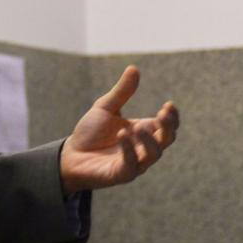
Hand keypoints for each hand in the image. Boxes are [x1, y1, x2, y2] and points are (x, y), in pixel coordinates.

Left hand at [59, 66, 178, 193]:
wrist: (70, 154)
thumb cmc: (91, 132)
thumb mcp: (105, 107)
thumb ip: (122, 92)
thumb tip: (134, 68)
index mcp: (143, 131)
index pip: (167, 126)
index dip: (172, 117)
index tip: (168, 105)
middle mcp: (143, 148)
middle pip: (167, 140)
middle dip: (168, 127)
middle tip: (162, 114)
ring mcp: (135, 162)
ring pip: (154, 154)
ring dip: (148, 140)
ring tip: (135, 128)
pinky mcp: (122, 174)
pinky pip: (132, 165)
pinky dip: (129, 151)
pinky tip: (123, 136)